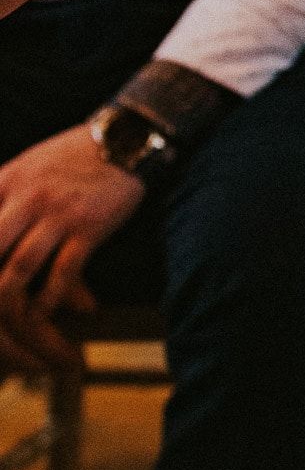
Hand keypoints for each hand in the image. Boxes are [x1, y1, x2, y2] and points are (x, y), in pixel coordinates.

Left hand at [0, 126, 144, 370]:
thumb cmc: (74, 157)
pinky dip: (52, 301)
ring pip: (18, 273)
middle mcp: (22, 197)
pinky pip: (62, 273)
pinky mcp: (87, 225)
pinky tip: (49, 314)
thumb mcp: (24, 167)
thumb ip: (1, 197)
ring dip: (19, 313)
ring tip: (23, 330)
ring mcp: (55, 212)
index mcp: (1, 183)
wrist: (126, 139)